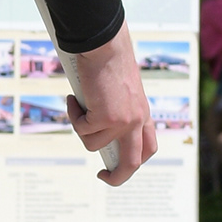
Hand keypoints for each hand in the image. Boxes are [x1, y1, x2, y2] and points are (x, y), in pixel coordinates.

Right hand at [67, 25, 157, 185]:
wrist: (105, 44)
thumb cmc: (109, 59)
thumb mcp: (120, 89)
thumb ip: (117, 108)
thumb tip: (97, 127)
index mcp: (143, 113)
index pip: (148, 146)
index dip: (134, 160)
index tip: (118, 165)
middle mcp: (137, 120)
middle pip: (132, 163)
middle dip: (118, 176)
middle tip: (103, 176)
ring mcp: (123, 121)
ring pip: (94, 144)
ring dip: (81, 127)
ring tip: (78, 105)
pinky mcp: (106, 118)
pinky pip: (81, 128)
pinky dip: (73, 114)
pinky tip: (74, 97)